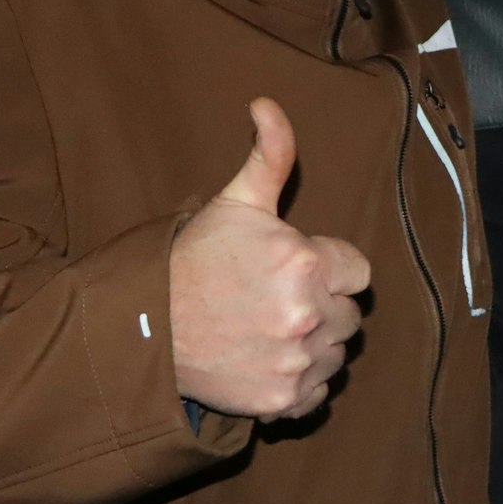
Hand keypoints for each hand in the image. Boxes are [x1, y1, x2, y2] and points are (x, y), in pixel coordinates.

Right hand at [169, 98, 371, 421]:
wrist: (145, 329)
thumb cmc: (194, 260)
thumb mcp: (234, 202)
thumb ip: (269, 154)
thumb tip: (267, 103)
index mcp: (307, 262)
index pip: (357, 272)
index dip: (328, 268)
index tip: (295, 270)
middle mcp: (308, 315)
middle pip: (349, 315)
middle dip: (323, 305)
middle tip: (275, 300)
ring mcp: (296, 362)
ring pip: (337, 353)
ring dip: (315, 344)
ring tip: (269, 329)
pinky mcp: (283, 400)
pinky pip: (319, 392)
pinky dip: (301, 382)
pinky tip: (267, 361)